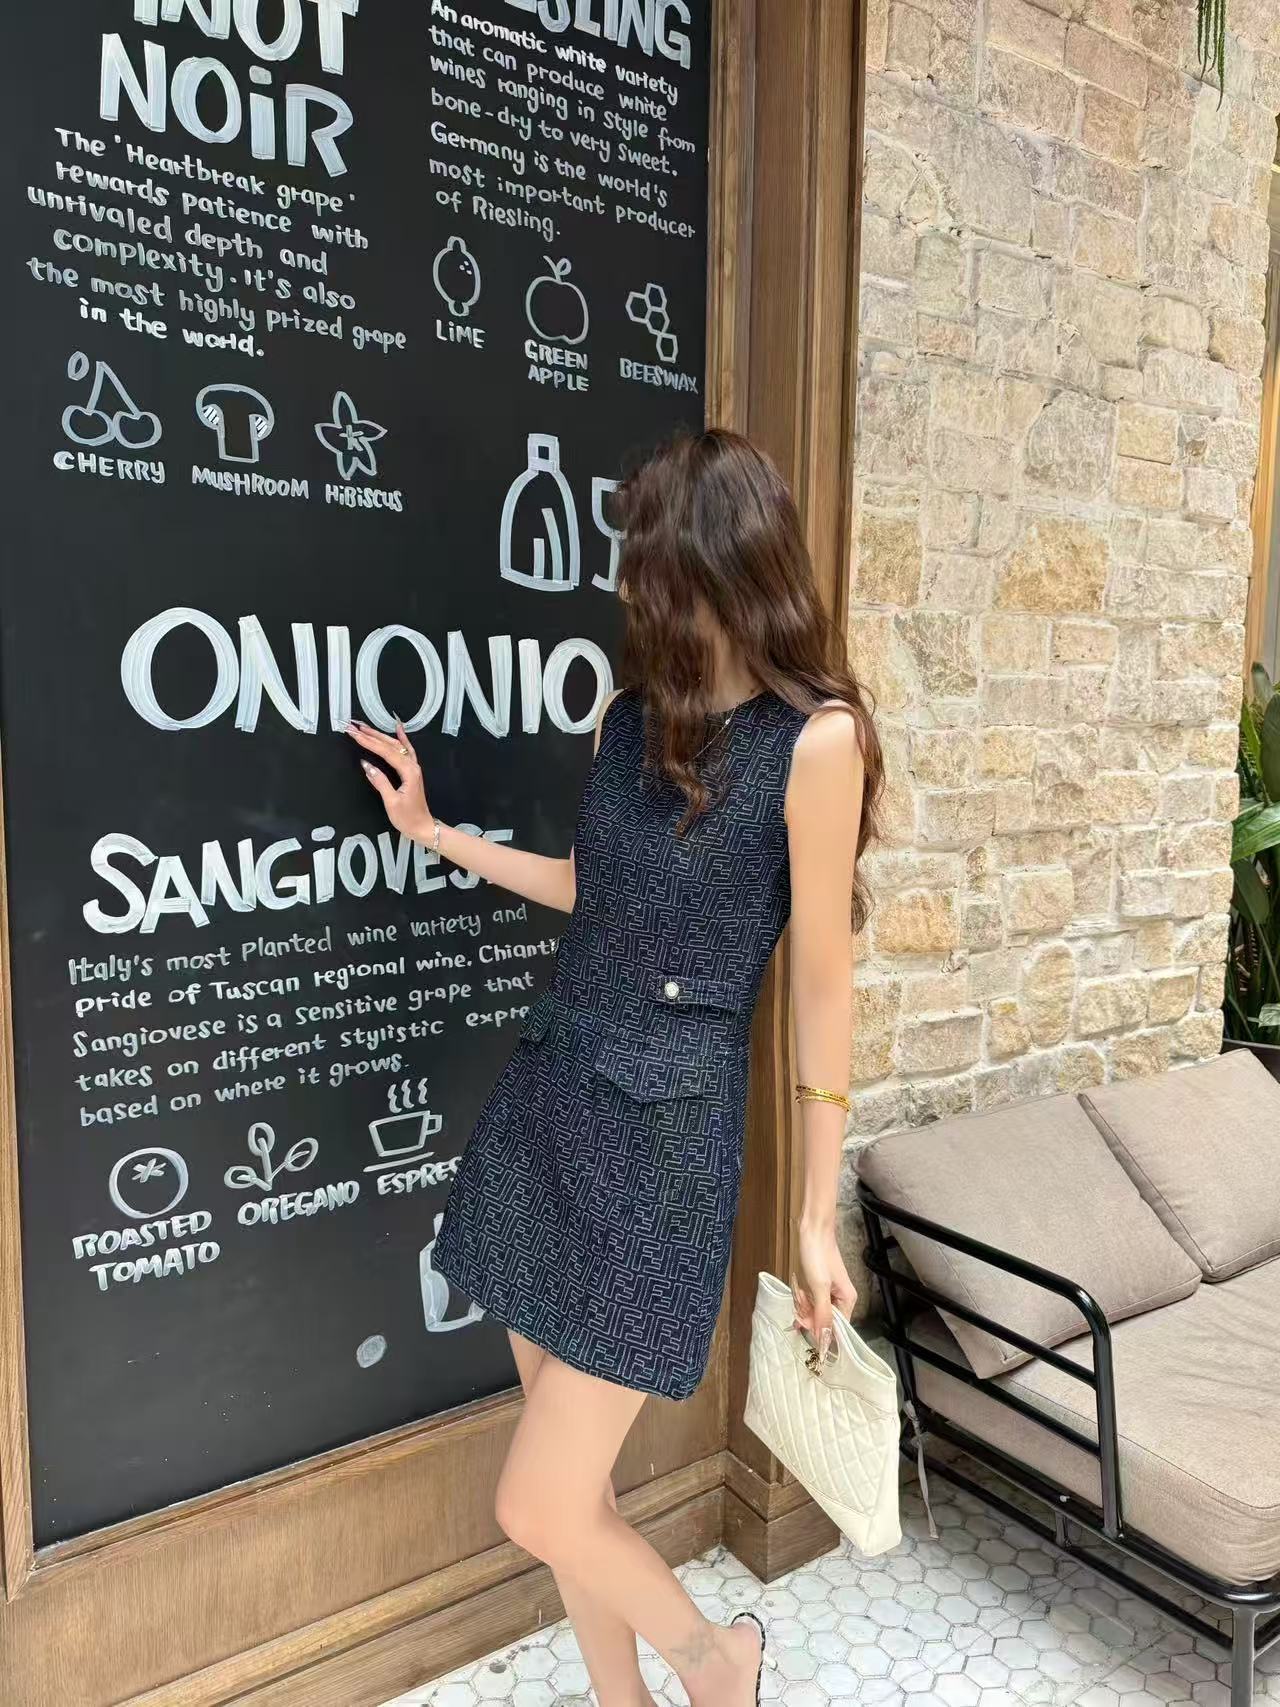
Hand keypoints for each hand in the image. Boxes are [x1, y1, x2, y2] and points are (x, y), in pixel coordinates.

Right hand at [347, 719, 434, 844]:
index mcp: (408, 772)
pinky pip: (407, 750)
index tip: (354, 734)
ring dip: (380, 735)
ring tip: (365, 727)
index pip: (385, 752)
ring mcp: (413, 767)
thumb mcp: (391, 802)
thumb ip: (380, 782)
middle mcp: (412, 766)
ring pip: (397, 746)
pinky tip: (398, 728)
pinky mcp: (411, 771)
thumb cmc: (407, 818)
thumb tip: (366, 765)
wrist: (422, 827)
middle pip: (390, 745)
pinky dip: (402, 738)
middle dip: (371, 735)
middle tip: (354, 727)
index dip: (368, 742)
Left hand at [791, 1224, 857, 1364]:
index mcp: (847, 1300)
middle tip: (801, 1299)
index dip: (821, 1331)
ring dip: (803, 1304)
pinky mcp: (817, 1286)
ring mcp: (827, 1292)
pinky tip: (797, 1289)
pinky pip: (808, 1301)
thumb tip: (825, 1341)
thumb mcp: (819, 1287)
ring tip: (800, 1289)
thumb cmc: (818, 1254)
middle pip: (823, 1321)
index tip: (805, 1325)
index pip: (837, 1329)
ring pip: (813, 1311)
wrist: (811, 1230)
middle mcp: (840, 1298)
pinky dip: (801, 1297)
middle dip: (808, 1314)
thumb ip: (822, 1314)